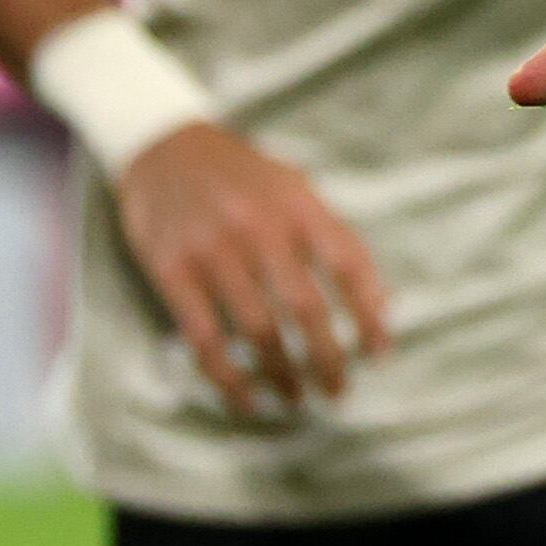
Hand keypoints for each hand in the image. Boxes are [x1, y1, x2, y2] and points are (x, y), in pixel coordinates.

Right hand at [112, 124, 391, 420]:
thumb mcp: (295, 188)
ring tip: (297, 398)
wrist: (164, 147)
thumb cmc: (244, 177)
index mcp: (299, 204)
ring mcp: (213, 249)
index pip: (349, 263)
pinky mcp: (170, 271)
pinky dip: (228, 377)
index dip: (369, 313)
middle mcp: (259, 226)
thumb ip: (334, 237)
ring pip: (257, 329)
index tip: (381, 354)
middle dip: (328, 356)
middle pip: (306, 306)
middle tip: (337, 390)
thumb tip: (381, 302)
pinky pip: (205, 338)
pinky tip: (246, 399)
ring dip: (282, 374)